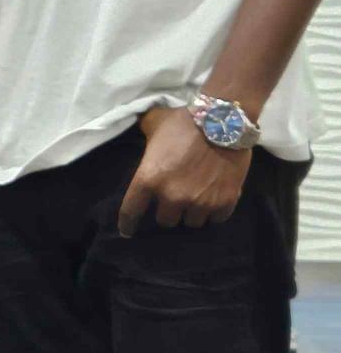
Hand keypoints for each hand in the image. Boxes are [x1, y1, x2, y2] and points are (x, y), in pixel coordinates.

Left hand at [117, 104, 249, 235]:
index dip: (128, 224)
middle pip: (165, 221)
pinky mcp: (224, 202)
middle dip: (168, 211)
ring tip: (195, 200)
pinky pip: (216, 219)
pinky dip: (214, 212)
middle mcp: (172, 196)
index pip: (131, 211)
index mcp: (149, 179)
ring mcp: (200, 202)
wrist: (224, 121)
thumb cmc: (184, 121)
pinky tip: (214, 200)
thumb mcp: (154, 122)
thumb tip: (137, 126)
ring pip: (191, 223)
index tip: (128, 231)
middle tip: (174, 199)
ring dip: (191, 213)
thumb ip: (143, 131)